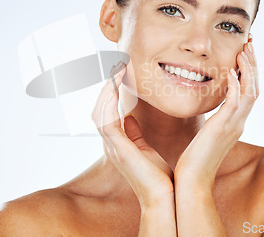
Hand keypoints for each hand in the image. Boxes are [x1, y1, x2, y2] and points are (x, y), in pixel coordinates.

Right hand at [91, 62, 173, 208]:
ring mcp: (112, 146)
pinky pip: (106, 122)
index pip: (106, 110)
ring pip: (99, 112)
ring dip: (106, 90)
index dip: (108, 91)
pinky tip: (114, 88)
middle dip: (105, 86)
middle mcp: (110, 142)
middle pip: (99, 108)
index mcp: (117, 141)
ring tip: (115, 71)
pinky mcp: (118, 149)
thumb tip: (129, 117)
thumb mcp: (145, 148)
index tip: (118, 72)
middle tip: (114, 65)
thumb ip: (135, 132)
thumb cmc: (158, 176)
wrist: (164, 196)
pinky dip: (109, 103)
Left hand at [174, 35, 258, 186]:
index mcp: (234, 122)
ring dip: (247, 70)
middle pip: (253, 87)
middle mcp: (238, 122)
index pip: (247, 91)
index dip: (249, 71)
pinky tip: (228, 72)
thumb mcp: (206, 134)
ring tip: (243, 50)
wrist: (192, 180)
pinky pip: (234, 103)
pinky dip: (233, 85)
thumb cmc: (194, 159)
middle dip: (252, 64)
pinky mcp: (222, 128)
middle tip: (250, 43)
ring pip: (249, 92)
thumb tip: (208, 110)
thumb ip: (211, 120)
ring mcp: (233, 125)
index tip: (245, 52)